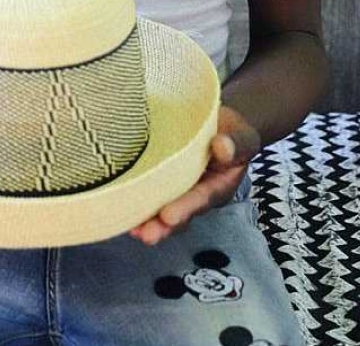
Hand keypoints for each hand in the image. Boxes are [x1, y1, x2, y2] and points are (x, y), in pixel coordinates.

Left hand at [129, 105, 260, 244]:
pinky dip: (132, 197)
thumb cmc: (231, 134)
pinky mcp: (157, 176)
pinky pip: (146, 190)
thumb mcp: (242, 137)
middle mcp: (193, 194)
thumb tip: (222, 146)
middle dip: (161, 226)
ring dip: (144, 218)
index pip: (201, 199)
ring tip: (129, 227)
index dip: (185, 208)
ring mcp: (175, 188)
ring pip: (158, 208)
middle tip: (145, 234)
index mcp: (216, 187)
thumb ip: (236, 144)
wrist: (219, 125)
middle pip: (177, 213)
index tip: (169, 216)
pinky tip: (116, 202)